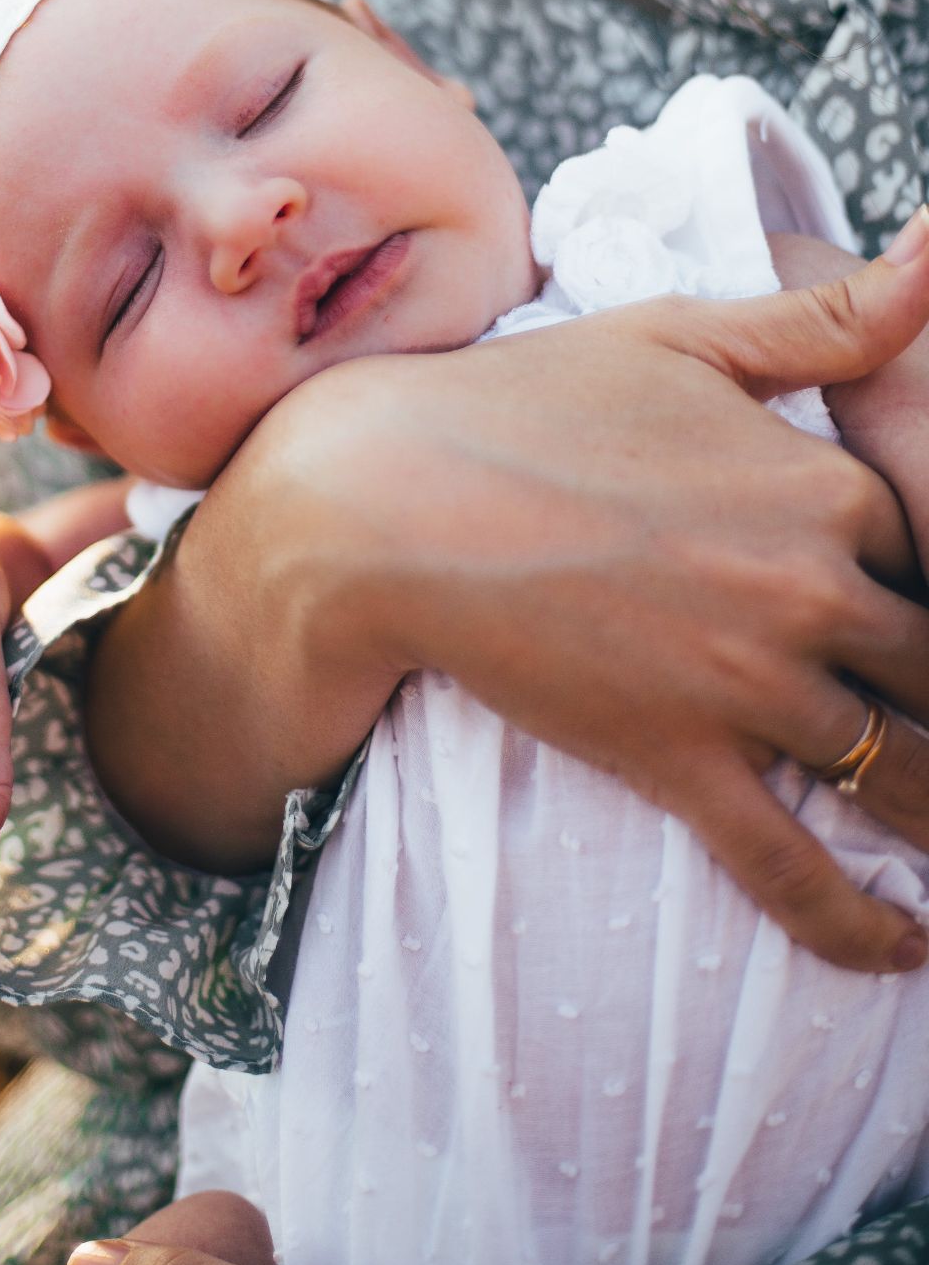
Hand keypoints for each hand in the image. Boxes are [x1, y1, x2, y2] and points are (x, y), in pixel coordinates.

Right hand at [91, 210, 928, 969]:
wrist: (390, 499)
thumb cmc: (531, 403)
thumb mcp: (682, 337)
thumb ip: (825, 318)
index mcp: (826, 485)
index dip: (927, 580)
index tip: (908, 604)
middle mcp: (811, 591)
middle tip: (928, 720)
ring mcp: (750, 688)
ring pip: (902, 777)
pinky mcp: (681, 765)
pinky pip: (795, 871)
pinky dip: (860, 926)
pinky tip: (902, 946)